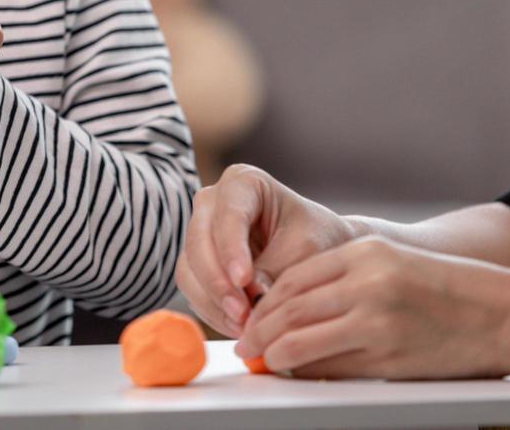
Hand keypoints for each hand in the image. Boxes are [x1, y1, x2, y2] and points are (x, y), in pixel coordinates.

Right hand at [175, 165, 362, 337]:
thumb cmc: (316, 239)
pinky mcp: (197, 264)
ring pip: (189, 269)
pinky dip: (212, 311)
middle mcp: (213, 203)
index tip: (243, 280)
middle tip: (242, 313)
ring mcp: (200, 233)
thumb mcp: (306, 250)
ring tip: (245, 327)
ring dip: (213, 302)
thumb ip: (276, 270)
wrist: (320, 254)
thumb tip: (249, 300)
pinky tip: (238, 326)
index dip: (231, 248)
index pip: (228, 214)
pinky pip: (192, 290)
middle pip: (198, 241)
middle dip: (218, 282)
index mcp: (243, 182)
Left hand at [235, 236, 509, 378]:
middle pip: (289, 308)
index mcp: (366, 254)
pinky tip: (303, 375)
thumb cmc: (452, 292)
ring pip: (301, 341)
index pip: (294, 278)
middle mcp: (366, 282)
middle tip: (246, 346)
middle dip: (261, 331)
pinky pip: (334, 368)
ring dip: (276, 356)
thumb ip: (347, 283)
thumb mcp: (394, 268)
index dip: (266, 302)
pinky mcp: (389, 357)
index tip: (252, 316)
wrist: (506, 315)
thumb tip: (294, 313)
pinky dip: (310, 374)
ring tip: (265, 362)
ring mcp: (376, 320)